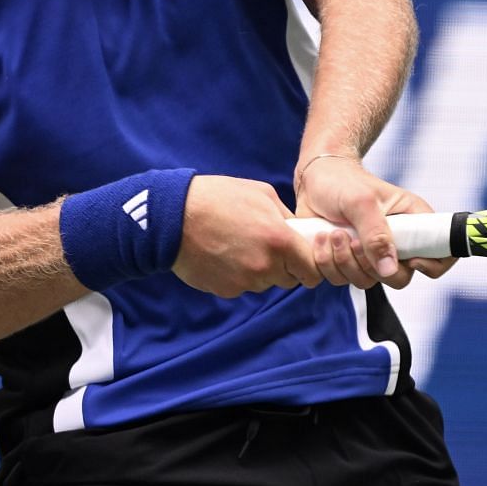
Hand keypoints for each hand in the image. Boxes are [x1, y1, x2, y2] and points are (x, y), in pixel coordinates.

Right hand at [173, 175, 323, 298]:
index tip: (303, 259)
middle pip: (289, 280)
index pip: (312, 271)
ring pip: (264, 283)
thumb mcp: (262, 194)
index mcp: (279, 241)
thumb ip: (286, 217)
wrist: (174, 217)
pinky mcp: (225, 290)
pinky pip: (242, 286)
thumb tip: (298, 232)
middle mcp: (265, 266)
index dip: (310, 266)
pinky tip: (225, 254)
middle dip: (285, 267)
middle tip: (268, 247)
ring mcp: (244, 282)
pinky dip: (238, 275)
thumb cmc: (219, 198)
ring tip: (240, 245)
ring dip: (260, 270)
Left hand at [293, 155, 455, 290]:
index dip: (432, 265)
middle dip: (370, 265)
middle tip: (353, 240)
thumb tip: (390, 271)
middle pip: (399, 278)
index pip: (443, 253)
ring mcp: (372, 255)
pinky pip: (341, 279)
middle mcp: (397, 242)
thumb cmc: (342, 181)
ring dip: (343, 261)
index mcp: (414, 222)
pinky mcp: (348, 262)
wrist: (313, 179)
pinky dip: (326, 263)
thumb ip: (376, 235)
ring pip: (366, 282)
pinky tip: (321, 239)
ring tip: (332, 234)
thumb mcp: (361, 202)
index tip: (408, 259)